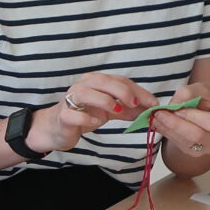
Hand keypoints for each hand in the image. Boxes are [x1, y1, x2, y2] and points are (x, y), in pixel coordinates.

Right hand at [27, 73, 157, 154]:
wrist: (57, 129)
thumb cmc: (83, 116)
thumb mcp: (110, 111)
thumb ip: (128, 109)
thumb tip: (149, 110)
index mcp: (95, 82)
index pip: (119, 80)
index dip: (138, 90)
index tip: (152, 102)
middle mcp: (82, 86)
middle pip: (103, 81)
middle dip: (122, 91)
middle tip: (136, 104)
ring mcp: (70, 100)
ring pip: (86, 93)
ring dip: (105, 100)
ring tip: (117, 110)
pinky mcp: (63, 116)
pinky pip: (73, 115)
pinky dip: (86, 118)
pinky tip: (96, 123)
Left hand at [152, 82, 209, 158]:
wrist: (208, 108)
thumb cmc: (208, 97)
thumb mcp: (200, 87)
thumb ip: (188, 93)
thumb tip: (173, 106)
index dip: (192, 116)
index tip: (176, 108)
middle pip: (198, 136)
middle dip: (175, 124)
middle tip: (159, 113)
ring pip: (187, 143)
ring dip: (168, 130)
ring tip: (155, 118)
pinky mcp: (197, 153)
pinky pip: (181, 146)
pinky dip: (169, 135)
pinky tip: (160, 125)